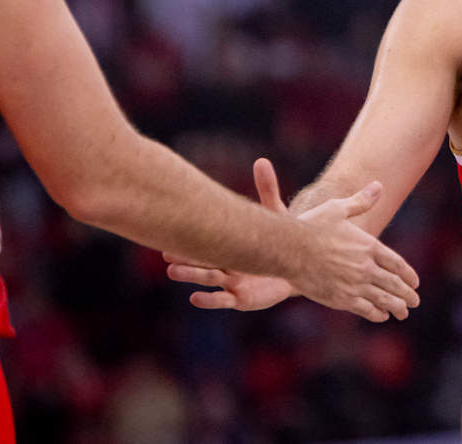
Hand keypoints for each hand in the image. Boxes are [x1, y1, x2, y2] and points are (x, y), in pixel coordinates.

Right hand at [165, 158, 296, 310]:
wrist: (297, 267)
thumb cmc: (280, 242)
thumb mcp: (274, 214)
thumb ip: (267, 189)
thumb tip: (262, 160)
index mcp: (227, 243)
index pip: (206, 237)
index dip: (191, 232)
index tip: (171, 225)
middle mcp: (224, 262)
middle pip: (202, 257)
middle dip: (185, 254)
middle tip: (164, 249)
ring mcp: (230, 282)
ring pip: (208, 278)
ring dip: (191, 275)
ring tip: (173, 270)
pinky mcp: (241, 299)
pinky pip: (222, 301)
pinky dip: (209, 300)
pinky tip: (194, 297)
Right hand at [289, 172, 420, 322]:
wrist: (289, 248)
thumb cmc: (311, 226)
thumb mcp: (338, 209)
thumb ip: (360, 202)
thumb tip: (379, 186)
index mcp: (368, 245)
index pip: (396, 263)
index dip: (408, 274)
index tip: (414, 282)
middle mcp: (366, 266)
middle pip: (394, 284)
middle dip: (407, 294)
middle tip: (415, 301)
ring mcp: (355, 284)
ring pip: (383, 299)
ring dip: (397, 307)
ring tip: (404, 313)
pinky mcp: (341, 298)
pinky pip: (365, 309)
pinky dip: (376, 314)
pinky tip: (381, 316)